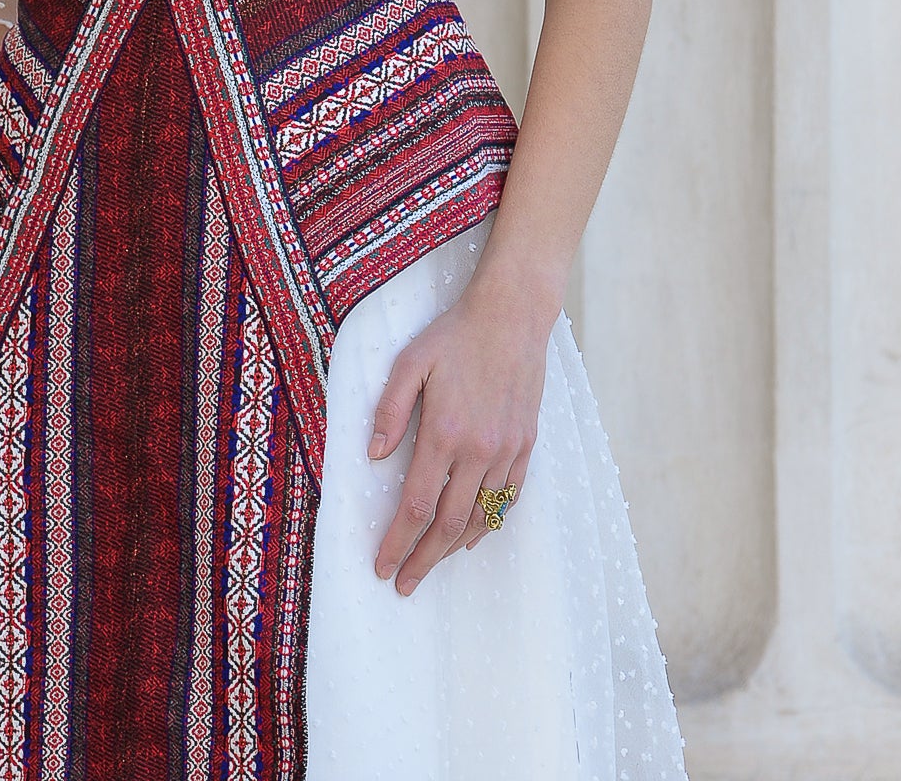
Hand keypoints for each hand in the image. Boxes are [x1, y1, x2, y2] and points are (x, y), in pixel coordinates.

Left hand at [368, 279, 552, 594]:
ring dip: (454, 547)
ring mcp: (508, 449)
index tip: (382, 566)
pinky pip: (510, 497)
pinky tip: (473, 534)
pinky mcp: (526, 444)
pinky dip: (490, 523)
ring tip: (431, 563)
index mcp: (445, 432)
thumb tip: (373, 456)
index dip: (397, 541)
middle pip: (448, 522)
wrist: (513, 315)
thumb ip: (390, 410)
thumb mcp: (410, 362)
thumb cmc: (455, 335)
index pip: (416, 504)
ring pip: (482, 516)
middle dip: (423, 559)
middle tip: (404, 584)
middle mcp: (479, 449)